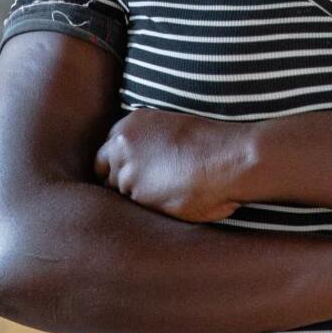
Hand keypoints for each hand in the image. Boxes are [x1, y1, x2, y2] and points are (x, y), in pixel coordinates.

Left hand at [94, 108, 250, 222]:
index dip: (119, 163)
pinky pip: (132, 207)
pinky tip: (165, 205)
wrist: (228, 159)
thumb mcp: (173, 129)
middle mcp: (121, 144)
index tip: (132, 172)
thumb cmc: (213, 145)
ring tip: (160, 199)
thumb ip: (150, 143)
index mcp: (131, 123)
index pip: (108, 148)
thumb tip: (147, 163)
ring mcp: (125, 170)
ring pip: (118, 192)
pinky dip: (145, 209)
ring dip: (134, 197)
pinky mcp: (135, 195)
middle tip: (141, 190)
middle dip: (117, 181)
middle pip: (102, 170)